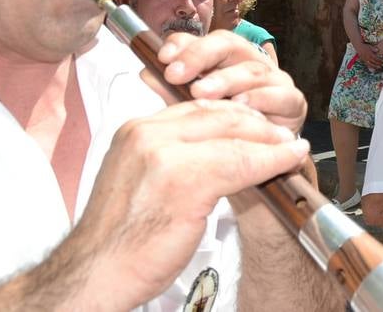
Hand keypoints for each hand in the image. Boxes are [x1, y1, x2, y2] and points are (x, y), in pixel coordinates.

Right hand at [67, 99, 308, 307]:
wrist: (92, 275)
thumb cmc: (117, 240)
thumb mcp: (138, 181)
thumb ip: (169, 157)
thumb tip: (212, 149)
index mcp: (135, 131)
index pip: (196, 107)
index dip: (233, 113)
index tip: (255, 123)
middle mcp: (148, 135)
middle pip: (218, 114)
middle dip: (256, 123)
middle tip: (281, 134)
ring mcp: (166, 155)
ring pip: (234, 135)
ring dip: (270, 140)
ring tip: (291, 147)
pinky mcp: (186, 180)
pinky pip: (242, 162)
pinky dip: (272, 160)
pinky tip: (288, 160)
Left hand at [158, 30, 306, 132]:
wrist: (261, 174)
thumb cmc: (225, 140)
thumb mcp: (192, 115)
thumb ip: (173, 94)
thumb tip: (145, 72)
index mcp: (226, 62)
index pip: (206, 41)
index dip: (186, 44)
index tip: (163, 58)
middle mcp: (251, 65)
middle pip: (230, 45)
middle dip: (201, 56)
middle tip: (176, 74)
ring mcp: (275, 81)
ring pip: (253, 69)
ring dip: (227, 79)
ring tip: (202, 92)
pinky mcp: (294, 103)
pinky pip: (281, 95)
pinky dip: (261, 98)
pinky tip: (240, 105)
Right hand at [350, 34, 382, 71]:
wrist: (358, 47)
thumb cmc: (365, 46)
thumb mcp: (370, 46)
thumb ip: (374, 49)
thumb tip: (378, 50)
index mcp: (369, 54)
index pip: (376, 58)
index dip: (380, 60)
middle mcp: (367, 58)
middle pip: (374, 62)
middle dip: (379, 64)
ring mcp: (365, 60)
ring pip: (370, 64)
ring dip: (375, 66)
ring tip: (379, 68)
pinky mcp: (363, 61)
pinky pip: (367, 65)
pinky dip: (370, 67)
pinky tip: (373, 68)